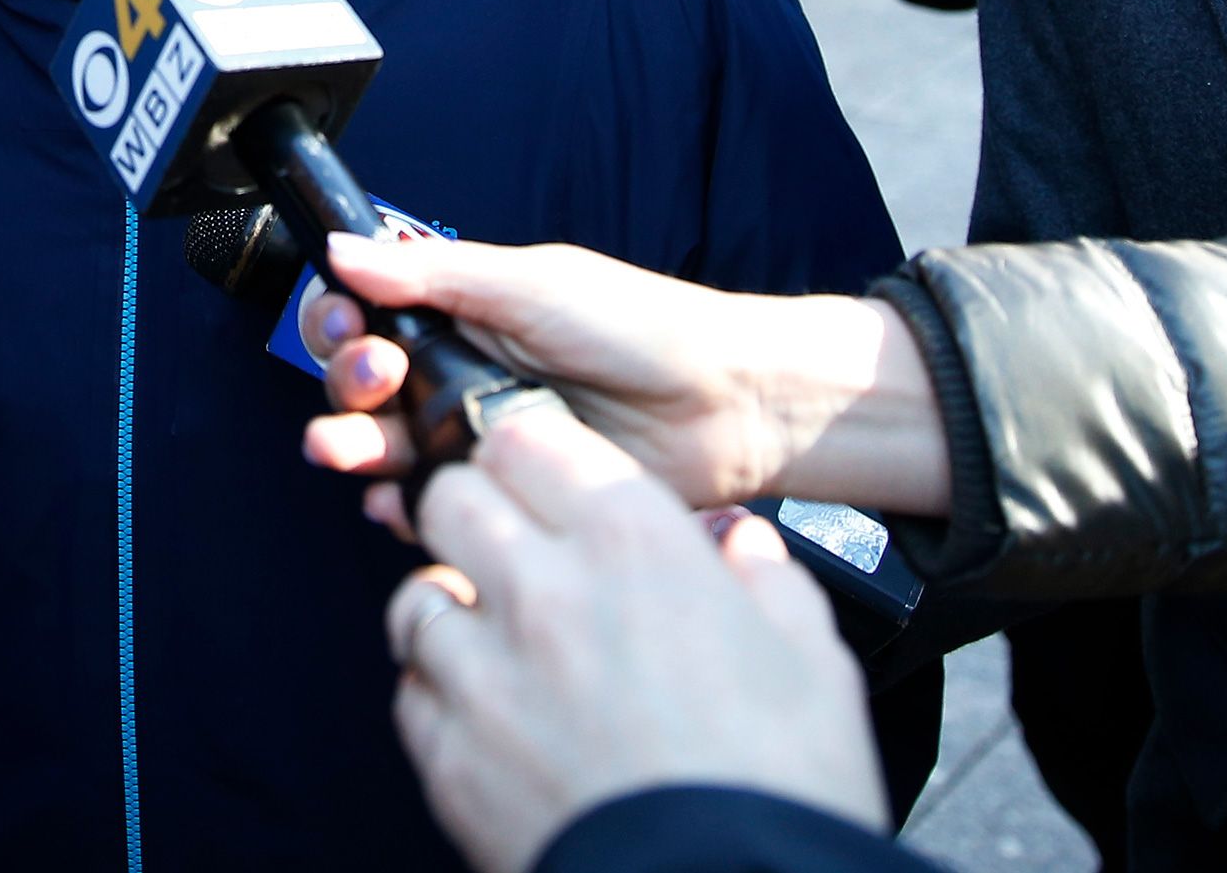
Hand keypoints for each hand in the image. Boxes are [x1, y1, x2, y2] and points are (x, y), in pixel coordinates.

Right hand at [299, 234, 949, 519]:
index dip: (341, 319)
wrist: (727, 407)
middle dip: (347, 382)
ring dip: (355, 445)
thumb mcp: (532, 285)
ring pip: (388, 446)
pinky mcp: (508, 493)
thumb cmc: (642, 329)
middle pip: (364, 383)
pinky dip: (404, 506)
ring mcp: (482, 435)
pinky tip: (400, 501)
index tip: (347, 322)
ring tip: (347, 450)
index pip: (371, 311)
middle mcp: (463, 371)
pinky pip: (435, 506)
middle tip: (376, 379)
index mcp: (464, 311)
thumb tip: (343, 250)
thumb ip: (433, 274)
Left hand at [385, 411, 888, 872]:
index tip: (545, 481)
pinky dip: (441, 697)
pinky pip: (412, 691)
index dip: (530, 456)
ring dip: (451, 610)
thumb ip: (769, 584)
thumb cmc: (780, 788)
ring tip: (498, 645)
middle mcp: (542, 588)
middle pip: (451, 496)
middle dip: (475, 515)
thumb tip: (746, 549)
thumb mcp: (814, 665)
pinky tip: (488, 719)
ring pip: (416, 595)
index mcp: (633, 543)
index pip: (526, 437)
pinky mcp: (447, 751)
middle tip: (513, 554)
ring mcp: (483, 671)